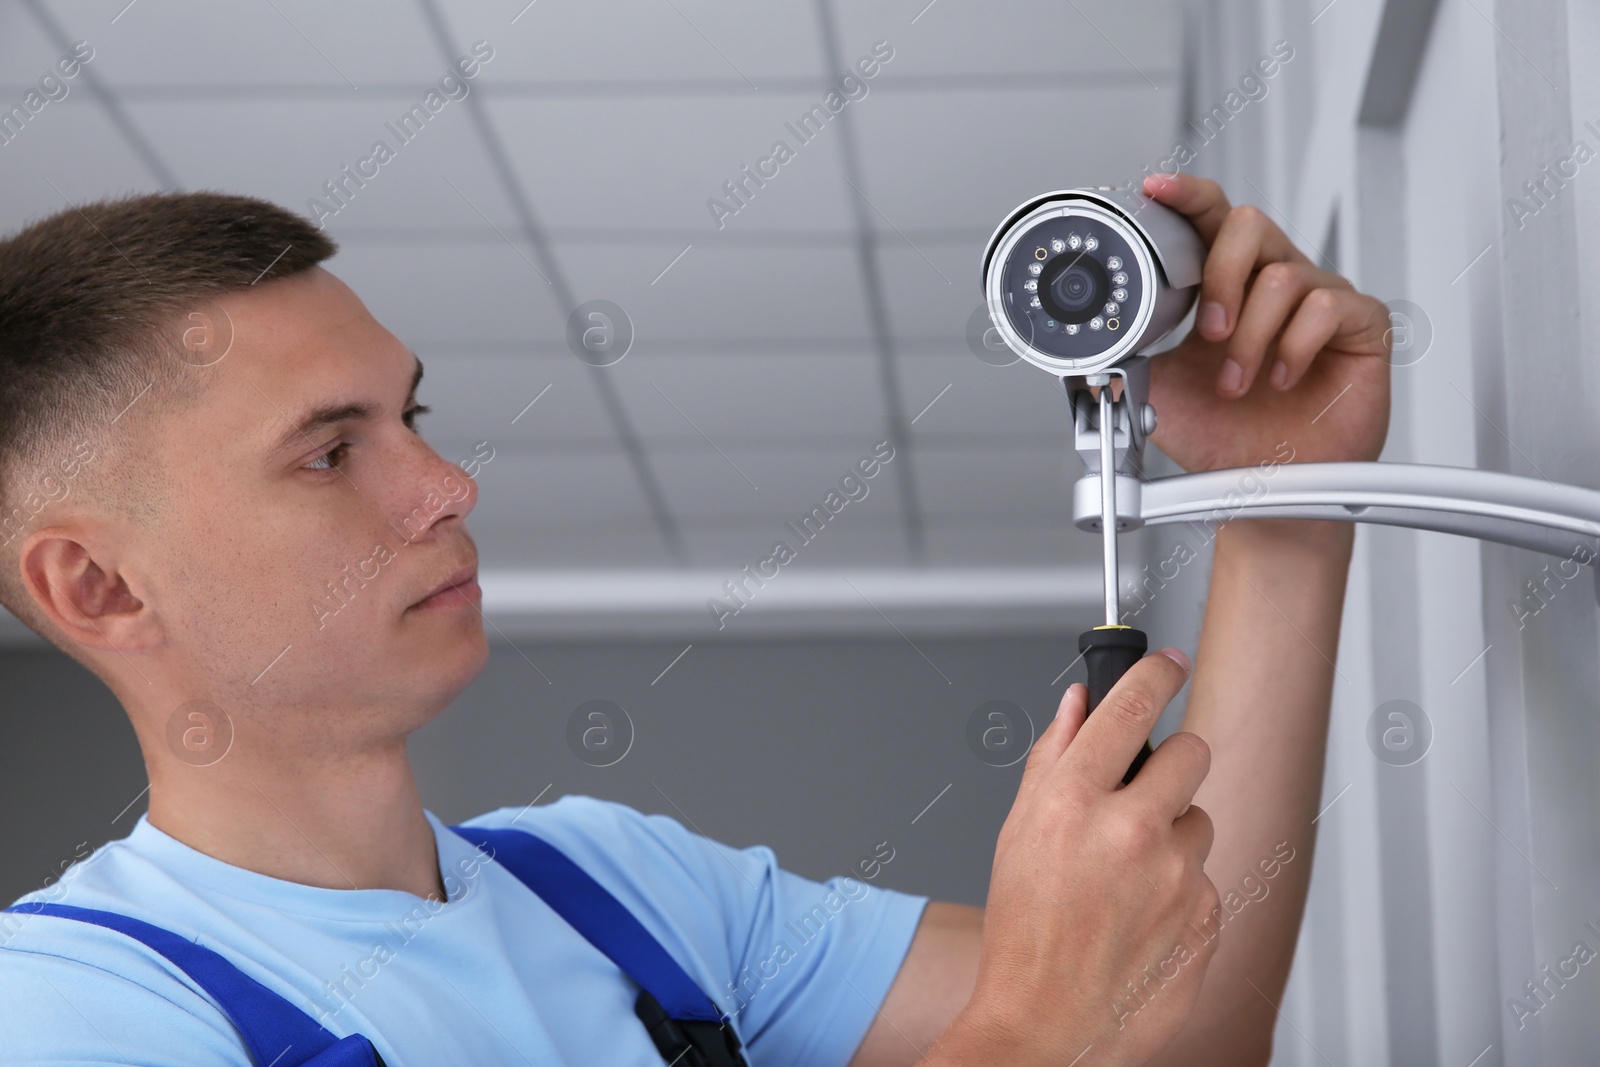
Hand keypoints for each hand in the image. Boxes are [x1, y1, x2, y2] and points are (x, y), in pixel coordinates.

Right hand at [936, 652, 1219, 1066]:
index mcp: (1075, 801)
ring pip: (1198, 821)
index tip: (1168, 662)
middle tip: (1143, 789)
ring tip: (1127, 876)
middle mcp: (1131, 832)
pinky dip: (1179, 888)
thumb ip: (1051, 757)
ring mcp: (1177, 877)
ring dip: (1172, 835)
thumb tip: (1078, 703)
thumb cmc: (1022, 934)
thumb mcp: (1016, 832)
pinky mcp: (1207, 917)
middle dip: (1170, 762)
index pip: (1132, 707)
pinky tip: (1140, 915)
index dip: (1156, 673)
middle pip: (1191, 752)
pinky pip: (1206, 878)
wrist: (1044, 1024)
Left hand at [1139, 173, 1392, 471]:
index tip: (1155, 190)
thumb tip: (1094, 334)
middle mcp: (1272, 284)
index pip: (1210, 220)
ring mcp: (1319, 301)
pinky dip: (1293, 345)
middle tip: (1209, 332)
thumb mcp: (1158, 389)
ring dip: (1251, 336)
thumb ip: (1130, 350)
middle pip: (1249, 224)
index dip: (1187, 197)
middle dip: (1221, 276)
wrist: (1263, 488)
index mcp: (1225, 287)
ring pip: (1283, 275)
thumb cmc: (1222, 438)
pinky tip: (1282, 378)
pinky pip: (1327, 307)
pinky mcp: (1360, 326)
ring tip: (1239, 382)